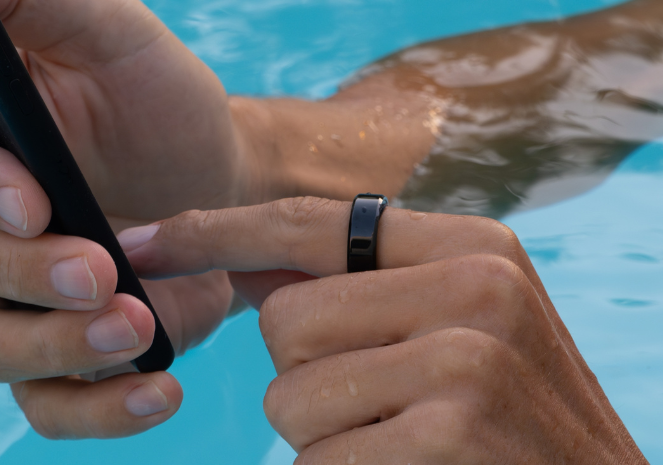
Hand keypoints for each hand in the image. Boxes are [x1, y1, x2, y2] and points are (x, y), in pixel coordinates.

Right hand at [0, 0, 240, 437]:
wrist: (227, 180)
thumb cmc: (157, 99)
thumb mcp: (112, 28)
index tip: (33, 199)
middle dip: (20, 272)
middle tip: (102, 271)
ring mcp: (1, 297)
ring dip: (54, 345)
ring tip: (138, 328)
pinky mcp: (54, 355)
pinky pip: (45, 404)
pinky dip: (98, 408)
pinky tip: (161, 388)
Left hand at [127, 198, 647, 463]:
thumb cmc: (517, 425)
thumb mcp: (465, 330)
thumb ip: (366, 289)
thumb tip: (236, 257)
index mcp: (476, 247)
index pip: (312, 222)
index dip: (217, 232)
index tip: (145, 242)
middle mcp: (477, 286)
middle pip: (285, 321)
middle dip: (304, 380)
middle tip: (382, 413)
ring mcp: (467, 361)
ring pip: (289, 398)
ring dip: (323, 441)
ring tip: (404, 449)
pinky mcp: (449, 436)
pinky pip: (316, 462)